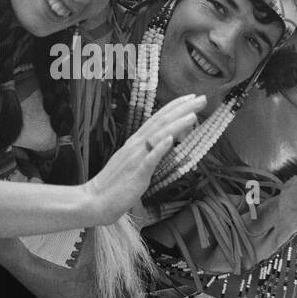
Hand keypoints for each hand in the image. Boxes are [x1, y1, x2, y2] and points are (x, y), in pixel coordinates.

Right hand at [82, 95, 204, 224]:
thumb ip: (148, 153)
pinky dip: (160, 147)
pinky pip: (150, 159)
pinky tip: (171, 139)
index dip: (175, 106)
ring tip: (193, 114)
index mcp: (136, 142)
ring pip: (159, 136)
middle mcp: (136, 145)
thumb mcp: (134, 163)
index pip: (158, 119)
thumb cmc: (115, 185)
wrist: (95, 200)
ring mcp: (136, 158)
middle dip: (183, 109)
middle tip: (201, 98)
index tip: (191, 97)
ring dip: (177, 123)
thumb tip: (165, 145)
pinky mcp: (137, 174)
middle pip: (162, 122)